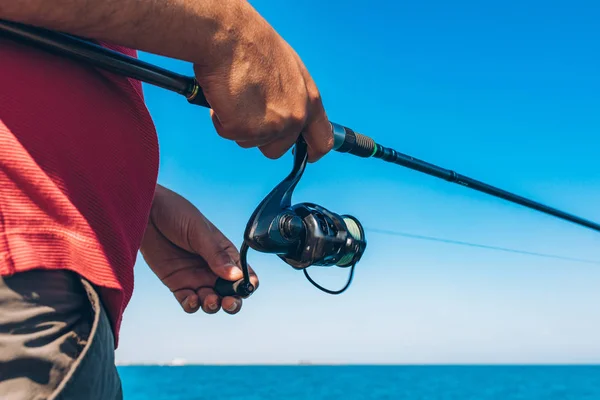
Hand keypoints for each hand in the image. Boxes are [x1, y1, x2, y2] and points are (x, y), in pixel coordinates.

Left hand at [140, 184, 258, 314]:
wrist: (146, 213)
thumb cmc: (176, 214)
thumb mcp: (199, 231)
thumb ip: (216, 255)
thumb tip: (236, 275)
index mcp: (225, 253)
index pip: (244, 274)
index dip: (248, 285)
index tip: (244, 289)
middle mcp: (213, 269)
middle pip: (230, 293)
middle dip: (233, 302)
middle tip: (229, 302)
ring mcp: (195, 278)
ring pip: (211, 301)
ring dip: (213, 305)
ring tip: (209, 299)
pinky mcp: (177, 284)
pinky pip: (188, 302)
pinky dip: (192, 305)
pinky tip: (191, 299)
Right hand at [193, 1, 332, 162]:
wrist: (229, 37)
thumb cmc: (253, 46)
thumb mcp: (288, 70)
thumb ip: (293, 97)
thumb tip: (285, 113)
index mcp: (309, 100)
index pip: (322, 139)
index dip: (312, 151)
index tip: (308, 155)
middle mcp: (296, 117)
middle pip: (278, 149)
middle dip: (261, 137)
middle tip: (248, 111)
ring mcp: (273, 126)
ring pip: (250, 142)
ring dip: (239, 125)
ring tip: (236, 94)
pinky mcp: (247, 130)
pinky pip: (228, 133)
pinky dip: (221, 119)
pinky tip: (224, 95)